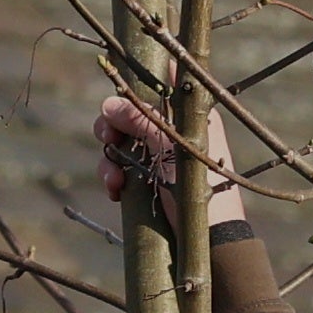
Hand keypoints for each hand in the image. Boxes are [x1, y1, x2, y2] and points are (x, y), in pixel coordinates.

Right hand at [94, 88, 247, 227]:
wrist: (204, 234)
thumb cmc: (196, 182)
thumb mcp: (167, 143)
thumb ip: (138, 118)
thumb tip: (107, 104)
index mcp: (186, 111)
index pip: (161, 78)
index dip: (138, 77)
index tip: (118, 86)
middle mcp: (171, 129)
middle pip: (129, 111)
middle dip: (112, 125)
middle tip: (108, 137)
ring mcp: (157, 154)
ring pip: (119, 142)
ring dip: (109, 158)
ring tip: (114, 178)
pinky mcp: (146, 179)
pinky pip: (119, 169)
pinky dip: (113, 178)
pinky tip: (116, 190)